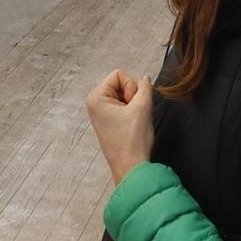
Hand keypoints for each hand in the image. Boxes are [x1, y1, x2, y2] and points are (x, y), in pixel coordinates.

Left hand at [85, 70, 153, 185]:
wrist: (131, 166)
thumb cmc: (132, 141)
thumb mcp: (143, 107)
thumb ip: (145, 87)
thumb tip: (145, 78)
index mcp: (95, 98)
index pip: (120, 74)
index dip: (132, 86)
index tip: (132, 105)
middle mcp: (95, 103)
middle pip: (121, 83)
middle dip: (133, 95)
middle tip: (134, 114)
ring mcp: (102, 113)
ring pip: (125, 95)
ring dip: (135, 104)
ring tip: (135, 121)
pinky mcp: (110, 121)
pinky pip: (125, 106)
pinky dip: (133, 111)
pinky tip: (134, 125)